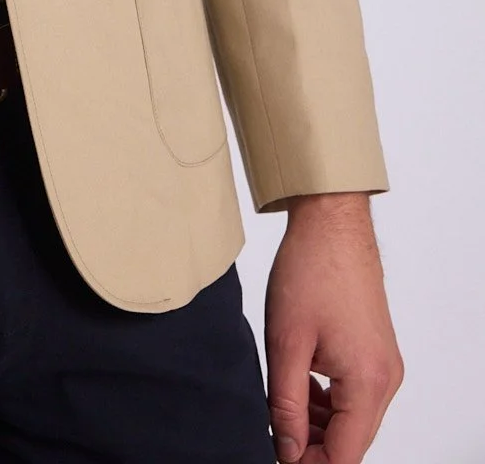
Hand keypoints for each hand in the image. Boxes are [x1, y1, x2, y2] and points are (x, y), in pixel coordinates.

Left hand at [264, 193, 402, 461]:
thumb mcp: (286, 343)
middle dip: (313, 448)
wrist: (332, 222)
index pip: (343, 456)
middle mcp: (386, 380)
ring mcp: (385, 366)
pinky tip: (301, 389)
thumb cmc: (310, 270)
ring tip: (282, 410)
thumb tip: (288, 451)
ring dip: (320, 426)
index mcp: (368, 383)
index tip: (278, 457)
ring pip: (354, 421)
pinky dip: (330, 403)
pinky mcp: (377, 354)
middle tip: (275, 435)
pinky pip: (356, 396)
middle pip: (352, 442)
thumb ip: (287, 405)